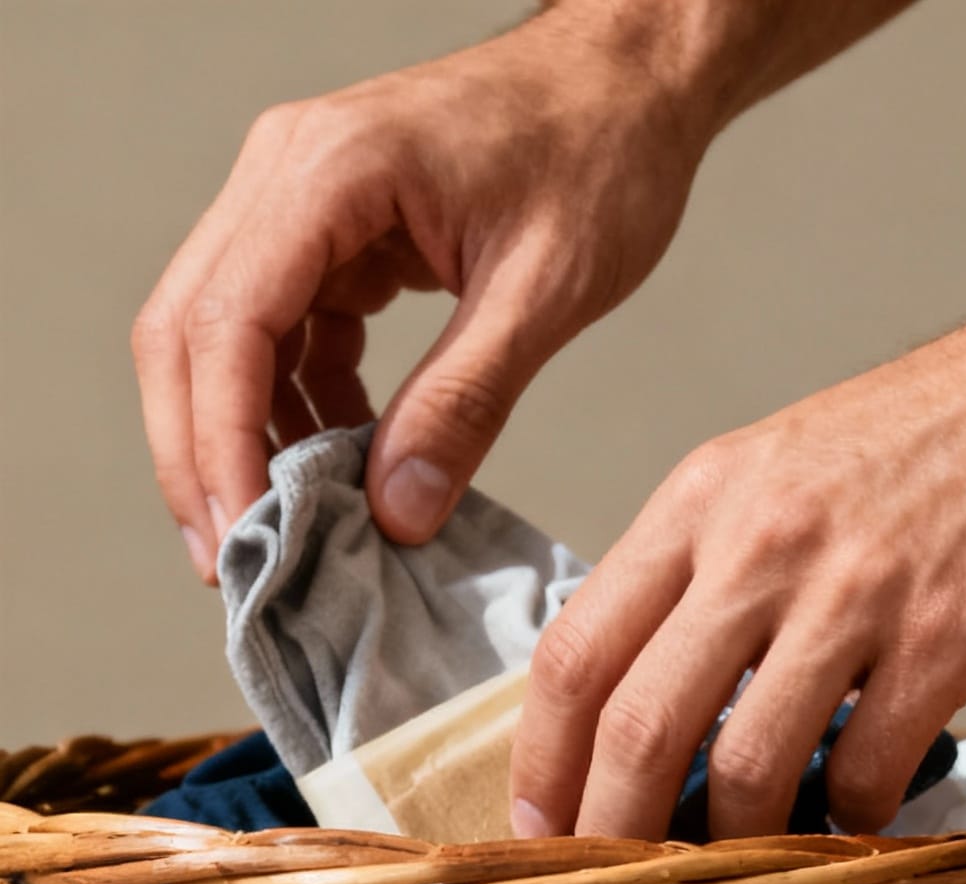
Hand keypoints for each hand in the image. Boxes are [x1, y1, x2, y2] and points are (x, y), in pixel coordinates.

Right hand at [132, 7, 709, 578]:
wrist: (625, 82)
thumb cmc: (599, 153)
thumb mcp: (544, 292)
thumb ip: (464, 403)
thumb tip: (395, 514)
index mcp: (329, 171)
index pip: (227, 325)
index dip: (221, 445)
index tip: (246, 542)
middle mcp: (286, 174)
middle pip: (188, 332)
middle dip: (199, 457)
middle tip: (233, 567)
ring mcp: (298, 202)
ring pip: (218, 339)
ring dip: (240, 443)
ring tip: (281, 540)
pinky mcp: (328, 237)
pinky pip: (278, 336)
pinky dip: (293, 412)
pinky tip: (334, 474)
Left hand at [510, 275, 965, 841]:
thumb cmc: (955, 432)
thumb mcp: (794, 469)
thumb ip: (720, 570)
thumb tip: (662, 701)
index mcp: (706, 498)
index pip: (574, 651)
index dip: (541, 765)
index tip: (538, 834)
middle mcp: (761, 540)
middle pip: (636, 723)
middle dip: (610, 834)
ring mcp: (855, 589)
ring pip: (742, 768)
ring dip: (733, 851)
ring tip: (745, 879)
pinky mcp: (948, 635)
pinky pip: (865, 771)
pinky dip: (849, 825)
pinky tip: (857, 831)